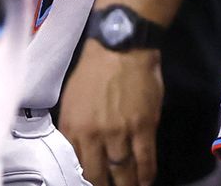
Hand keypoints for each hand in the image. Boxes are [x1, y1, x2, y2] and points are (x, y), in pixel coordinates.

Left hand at [58, 42, 162, 185]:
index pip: (79, 165)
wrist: (122, 49)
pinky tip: (147, 179)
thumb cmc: (96, 70)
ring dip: (128, 183)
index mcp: (73, 129)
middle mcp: (93, 136)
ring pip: (124, 170)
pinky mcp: (144, 126)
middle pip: (100, 173)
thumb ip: (76, 127)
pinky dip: (147, 172)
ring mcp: (120, 133)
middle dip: (107, 185)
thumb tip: (84, 148)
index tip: (98, 181)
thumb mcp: (73, 102)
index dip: (91, 177)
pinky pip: (145, 157)